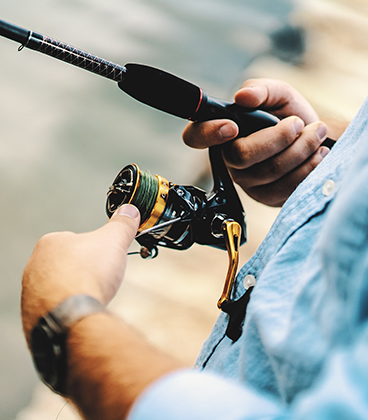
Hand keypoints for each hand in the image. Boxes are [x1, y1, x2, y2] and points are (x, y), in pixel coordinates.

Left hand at [21, 204, 139, 339]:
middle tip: (99, 278)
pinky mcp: (33, 315)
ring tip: (90, 297)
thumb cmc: (86, 276)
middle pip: (67, 265)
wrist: (72, 316)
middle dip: (83, 272)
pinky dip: (68, 310)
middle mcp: (34, 266)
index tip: (104, 259)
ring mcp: (31, 292)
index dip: (94, 250)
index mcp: (49, 243)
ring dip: (75, 292)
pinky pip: (54, 309)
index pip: (75, 241)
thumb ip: (122, 224)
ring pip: (59, 288)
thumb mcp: (114, 241)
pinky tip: (80, 311)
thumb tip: (129, 211)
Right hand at [183, 79, 329, 206]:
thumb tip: (243, 96)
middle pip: (241, 156)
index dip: (207, 133)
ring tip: (315, 133)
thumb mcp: (279, 95)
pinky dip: (308, 166)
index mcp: (223, 132)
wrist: (315, 141)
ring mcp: (247, 182)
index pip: (196, 137)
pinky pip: (286, 187)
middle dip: (278, 138)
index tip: (232, 126)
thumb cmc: (290, 117)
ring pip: (269, 171)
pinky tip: (317, 154)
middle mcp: (230, 160)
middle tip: (297, 123)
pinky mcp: (267, 197)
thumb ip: (262, 90)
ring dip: (301, 148)